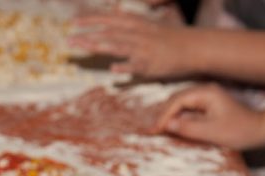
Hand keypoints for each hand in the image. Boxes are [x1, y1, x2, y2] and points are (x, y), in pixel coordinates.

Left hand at [71, 14, 193, 78]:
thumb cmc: (171, 39)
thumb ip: (130, 24)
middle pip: (109, 32)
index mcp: (137, 24)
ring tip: (83, 46)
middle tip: (68, 40)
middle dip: (88, 35)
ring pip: (119, 45)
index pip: (110, 19)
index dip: (91, 19)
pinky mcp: (151, 64)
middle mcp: (138, 34)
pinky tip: (113, 70)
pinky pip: (136, 65)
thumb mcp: (149, 26)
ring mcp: (144, 49)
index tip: (73, 22)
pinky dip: (125, 67)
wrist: (195, 47)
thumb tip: (115, 15)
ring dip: (100, 46)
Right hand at [155, 84, 264, 149]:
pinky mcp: (208, 104)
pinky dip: (176, 116)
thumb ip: (188, 127)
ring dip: (168, 115)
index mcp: (206, 93)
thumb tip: (166, 125)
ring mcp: (206, 96)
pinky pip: (186, 108)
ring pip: (180, 103)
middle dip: (162, 114)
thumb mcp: (211, 132)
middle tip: (151, 130)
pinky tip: (170, 126)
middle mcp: (205, 90)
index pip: (177, 101)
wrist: (260, 130)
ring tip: (157, 129)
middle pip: (176, 99)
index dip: (163, 115)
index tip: (153, 130)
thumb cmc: (239, 131)